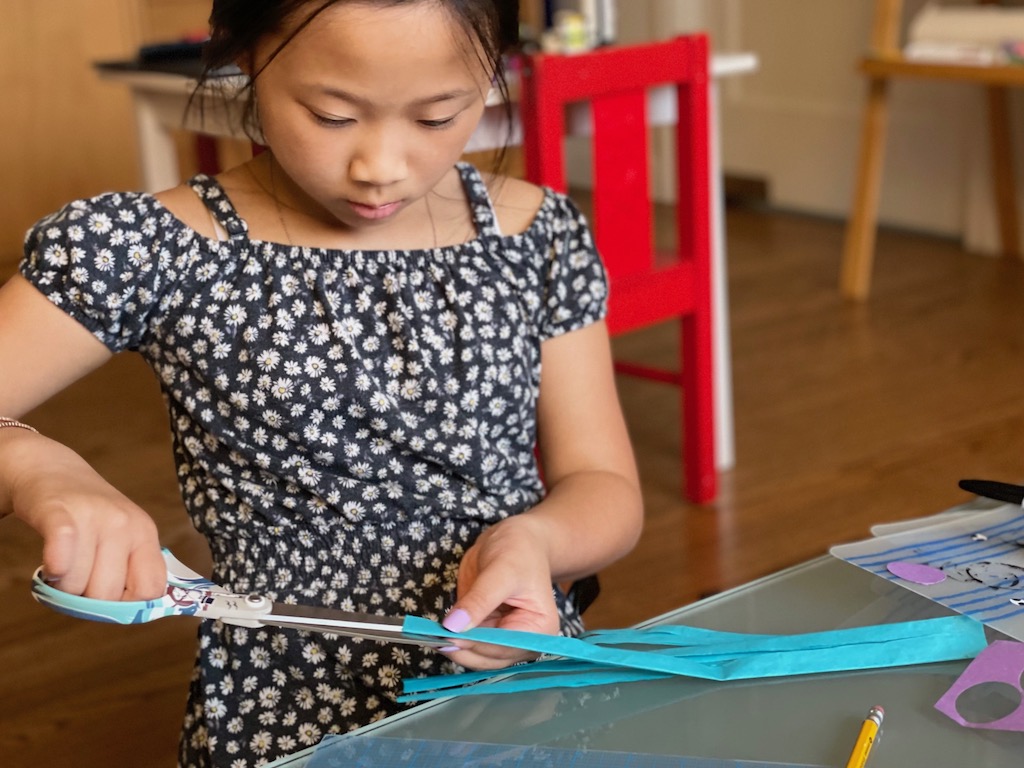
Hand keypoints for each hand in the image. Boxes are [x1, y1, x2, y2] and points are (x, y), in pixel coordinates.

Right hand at [1, 430, 164, 600]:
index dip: (127, 604)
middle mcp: (125, 524)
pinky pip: (63, 551)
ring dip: (62, 584)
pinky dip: (55, 567)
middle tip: (77, 576)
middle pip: (107, 595)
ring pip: (77, 585)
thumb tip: (133, 614)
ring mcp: (94, 517)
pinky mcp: (58, 512)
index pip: (151, 589)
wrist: (51, 469)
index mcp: (145, 534)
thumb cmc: (89, 516)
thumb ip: (130, 570)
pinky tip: (51, 567)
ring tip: (61, 564)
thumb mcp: (123, 537)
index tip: (109, 598)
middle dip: (86, 597)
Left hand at [440, 516, 561, 669]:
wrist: (512, 540)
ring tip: (430, 634)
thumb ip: (479, 600)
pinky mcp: (486, 633)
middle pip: (490, 658)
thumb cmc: (517, 550)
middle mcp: (524, 641)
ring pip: (476, 657)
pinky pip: (467, 645)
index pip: (505, 647)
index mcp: (540, 629)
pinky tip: (436, 632)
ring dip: (454, 648)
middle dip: (463, 648)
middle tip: (434, 636)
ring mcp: (504, 639)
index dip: (476, 644)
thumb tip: (454, 626)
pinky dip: (451, 641)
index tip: (448, 636)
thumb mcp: (500, 571)